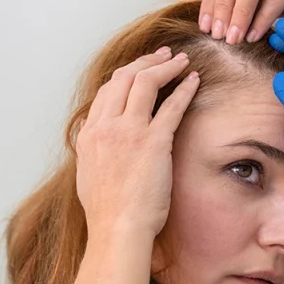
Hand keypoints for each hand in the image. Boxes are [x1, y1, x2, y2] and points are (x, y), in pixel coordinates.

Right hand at [76, 48, 199, 237]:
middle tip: (164, 55)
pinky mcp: (154, 142)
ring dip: (165, 66)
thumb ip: (96, 153)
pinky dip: (184, 88)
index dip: (126, 75)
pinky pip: (171, 106)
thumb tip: (103, 146)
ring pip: (145, 83)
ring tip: (182, 60)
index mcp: (89, 134)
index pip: (106, 91)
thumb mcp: (90, 175)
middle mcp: (106, 126)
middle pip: (124, 78)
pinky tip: (194, 80)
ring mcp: (129, 132)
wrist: (117, 228)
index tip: (141, 69)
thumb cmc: (108, 212)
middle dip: (146, 61)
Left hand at [199, 0, 283, 43]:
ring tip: (233, 39)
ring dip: (239, 13)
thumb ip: (241, 4)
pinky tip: (254, 36)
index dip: (210, 0)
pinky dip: (262, 18)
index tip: (205, 27)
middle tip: (217, 36)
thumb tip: (212, 23)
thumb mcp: (262, 0)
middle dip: (222, 8)